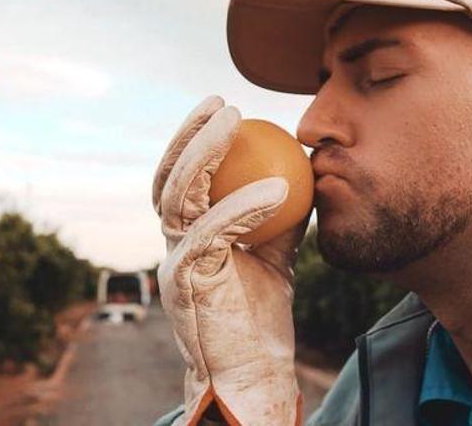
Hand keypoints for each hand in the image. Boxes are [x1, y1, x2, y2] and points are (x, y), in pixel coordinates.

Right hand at [152, 95, 307, 425]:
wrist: (253, 369)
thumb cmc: (260, 314)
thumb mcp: (275, 253)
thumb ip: (278, 215)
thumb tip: (302, 173)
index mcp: (187, 236)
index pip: (181, 178)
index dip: (194, 140)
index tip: (222, 107)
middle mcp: (173, 246)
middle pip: (169, 178)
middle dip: (189, 134)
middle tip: (221, 103)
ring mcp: (174, 263)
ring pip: (179, 197)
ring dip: (205, 154)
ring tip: (234, 121)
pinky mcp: (186, 282)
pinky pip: (213, 232)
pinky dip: (244, 205)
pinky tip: (279, 188)